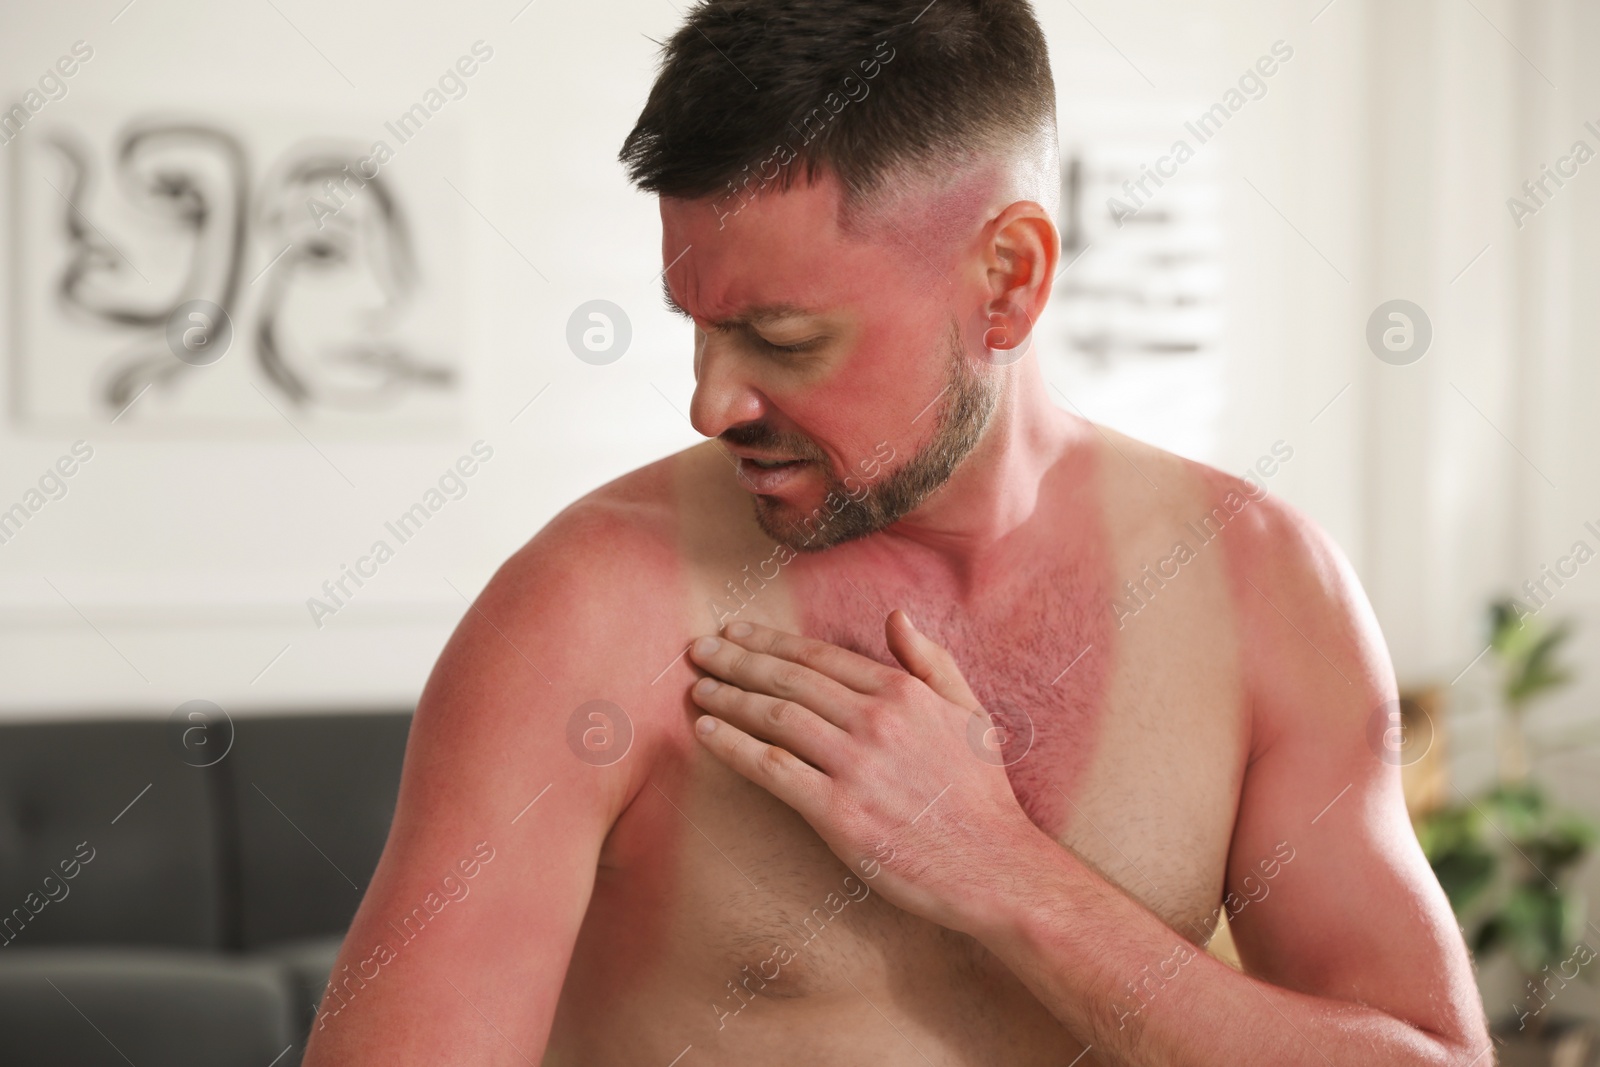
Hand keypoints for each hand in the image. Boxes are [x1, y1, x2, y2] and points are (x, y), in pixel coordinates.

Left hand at [686, 611, 1044, 935]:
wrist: (992, 866)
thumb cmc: (981, 794)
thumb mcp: (969, 713)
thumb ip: (931, 662)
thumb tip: (896, 618)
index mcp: (903, 693)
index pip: (819, 656)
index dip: (771, 641)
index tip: (736, 632)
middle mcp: (875, 720)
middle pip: (789, 679)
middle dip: (737, 659)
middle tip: (699, 649)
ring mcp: (855, 765)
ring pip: (775, 717)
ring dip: (729, 698)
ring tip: (699, 688)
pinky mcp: (837, 812)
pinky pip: (772, 769)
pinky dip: (734, 746)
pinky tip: (708, 732)